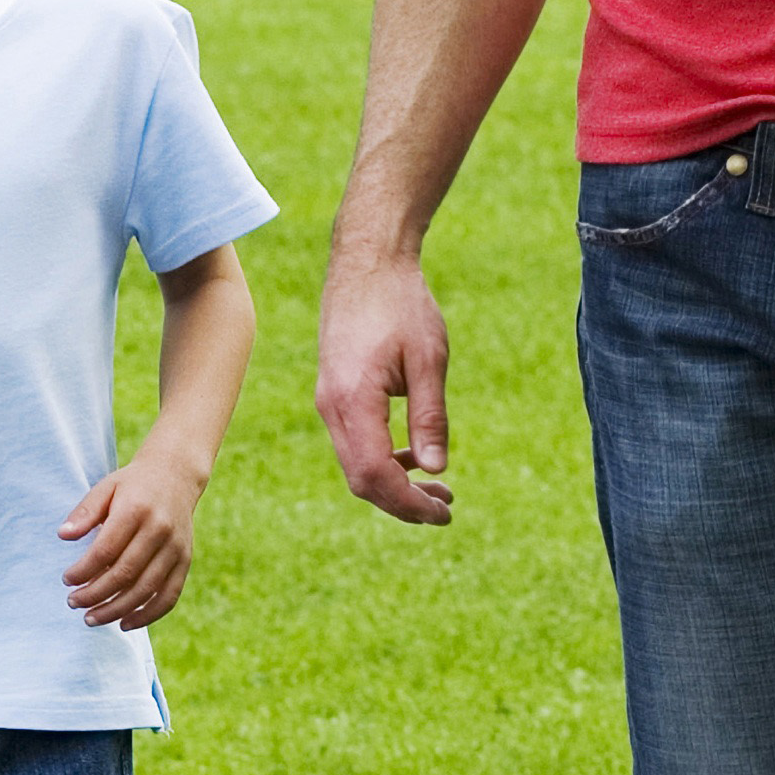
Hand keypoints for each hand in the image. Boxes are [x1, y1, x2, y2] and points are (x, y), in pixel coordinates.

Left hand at [60, 438, 205, 629]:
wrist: (176, 475)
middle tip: (73, 603)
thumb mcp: (106, 487)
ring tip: (92, 618)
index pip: (105, 550)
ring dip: (116, 610)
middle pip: (124, 574)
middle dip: (95, 594)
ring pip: (145, 590)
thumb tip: (63, 536)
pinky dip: (148, 615)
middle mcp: (159, 531)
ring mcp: (175, 548)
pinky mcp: (185, 561)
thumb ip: (85, 511)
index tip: (66, 580)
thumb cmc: (133, 485)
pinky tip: (124, 623)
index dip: (83, 571)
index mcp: (136, 510)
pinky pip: (169, 596)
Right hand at [316, 240, 451, 522]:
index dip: (409, 503)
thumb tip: (436, 469)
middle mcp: (332, 407)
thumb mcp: (428, 359)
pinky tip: (413, 457)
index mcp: (353, 400)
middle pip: (361, 480)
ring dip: (394, 484)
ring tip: (438, 488)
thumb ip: (430, 417)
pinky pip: (353, 444)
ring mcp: (328, 402)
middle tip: (446, 507)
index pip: (376, 474)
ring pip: (355, 465)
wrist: (367, 263)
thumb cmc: (401, 304)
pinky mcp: (334, 395)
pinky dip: (382, 461)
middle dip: (402, 503)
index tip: (443, 512)